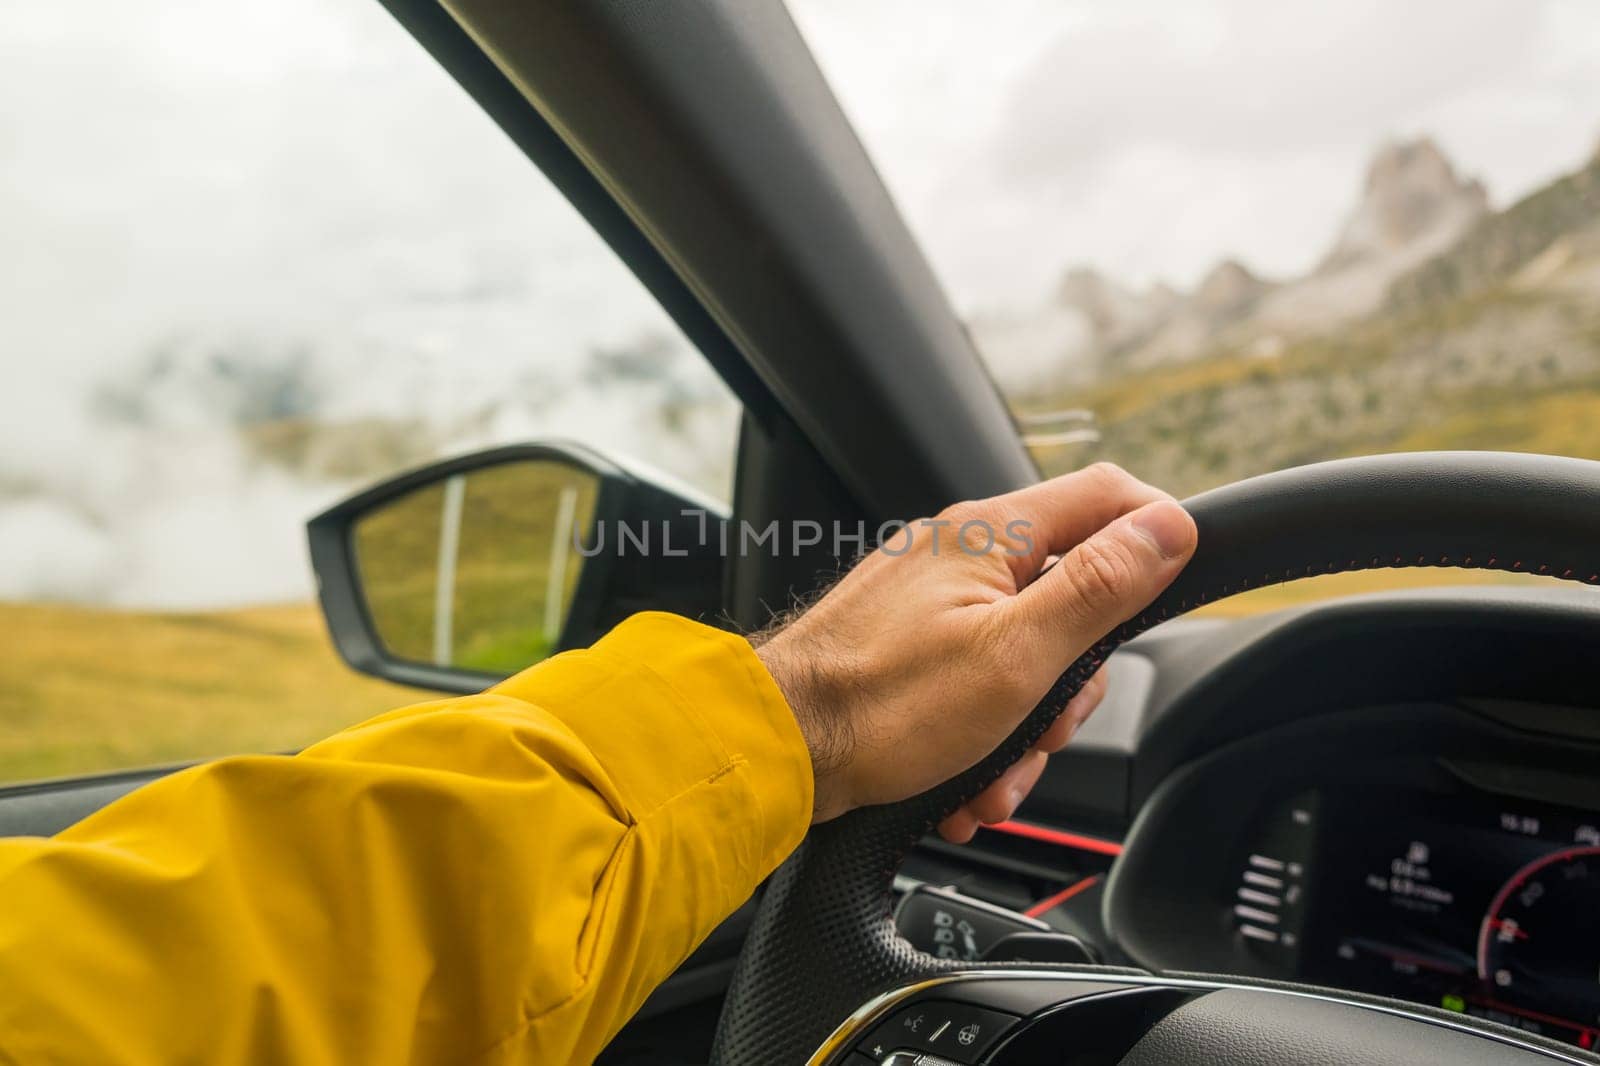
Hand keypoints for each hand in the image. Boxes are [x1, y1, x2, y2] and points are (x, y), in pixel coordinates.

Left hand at [753, 463, 1196, 834]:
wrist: (776, 751)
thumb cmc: (879, 703)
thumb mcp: (1016, 654)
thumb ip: (1096, 588)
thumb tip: (1168, 529)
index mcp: (990, 535)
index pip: (1106, 495)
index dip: (1156, 534)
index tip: (1174, 590)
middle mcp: (959, 555)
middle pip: (1071, 598)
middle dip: (1071, 685)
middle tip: (1044, 727)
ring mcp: (929, 602)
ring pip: (1025, 658)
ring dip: (1022, 733)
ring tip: (989, 776)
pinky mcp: (907, 649)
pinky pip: (976, 686)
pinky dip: (980, 741)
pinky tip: (960, 783)